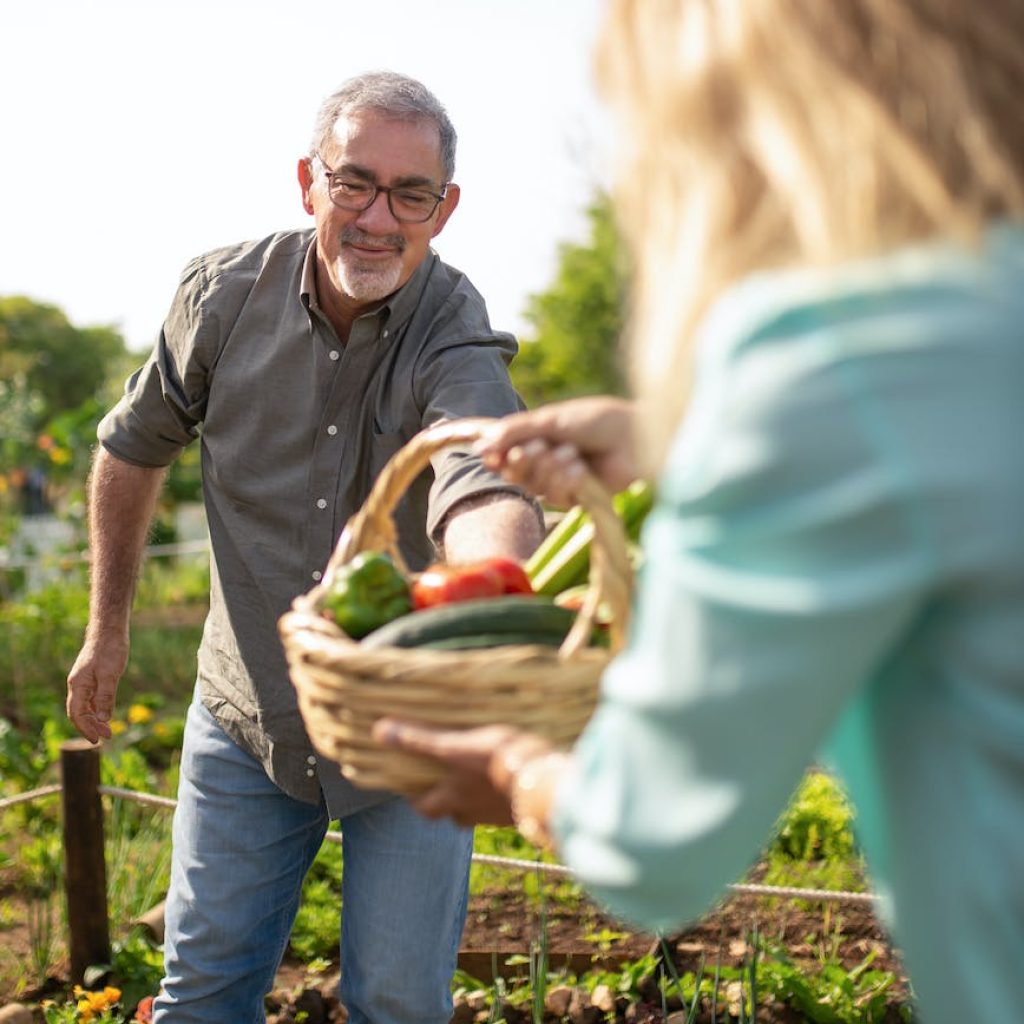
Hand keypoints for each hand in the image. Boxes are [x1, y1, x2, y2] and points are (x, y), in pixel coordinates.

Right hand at [66, 631, 128, 742]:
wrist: (108, 631)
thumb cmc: (109, 650)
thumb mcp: (110, 674)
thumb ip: (105, 696)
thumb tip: (102, 719)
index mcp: (78, 685)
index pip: (77, 713)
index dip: (86, 728)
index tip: (98, 739)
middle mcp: (78, 685)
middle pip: (79, 713)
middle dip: (90, 727)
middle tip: (107, 737)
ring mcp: (84, 682)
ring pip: (85, 707)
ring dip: (94, 720)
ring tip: (108, 730)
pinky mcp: (92, 679)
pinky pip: (91, 699)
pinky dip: (97, 709)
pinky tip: (105, 715)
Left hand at [372, 720, 536, 826]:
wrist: (545, 783)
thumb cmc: (498, 761)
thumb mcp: (456, 746)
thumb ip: (420, 740)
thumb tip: (380, 731)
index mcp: (453, 797)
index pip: (424, 807)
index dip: (415, 799)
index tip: (412, 788)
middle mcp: (471, 810)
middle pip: (452, 816)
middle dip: (447, 804)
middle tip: (447, 786)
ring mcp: (498, 814)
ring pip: (479, 813)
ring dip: (474, 802)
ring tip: (478, 782)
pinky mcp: (522, 811)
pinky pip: (505, 808)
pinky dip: (501, 799)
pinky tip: (507, 784)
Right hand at [476, 397, 637, 507]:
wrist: (637, 438)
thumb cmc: (600, 421)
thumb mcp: (553, 420)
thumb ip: (517, 431)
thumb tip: (482, 444)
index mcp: (539, 438)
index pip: (505, 452)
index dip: (495, 455)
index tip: (488, 454)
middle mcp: (547, 461)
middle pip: (514, 471)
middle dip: (522, 460)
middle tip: (537, 448)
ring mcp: (561, 481)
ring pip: (533, 485)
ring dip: (548, 468)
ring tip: (571, 453)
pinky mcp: (577, 498)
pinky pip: (555, 496)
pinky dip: (564, 480)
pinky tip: (580, 468)